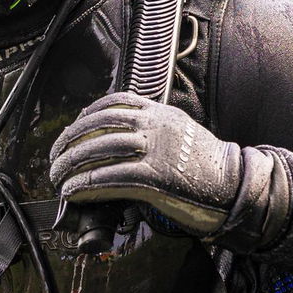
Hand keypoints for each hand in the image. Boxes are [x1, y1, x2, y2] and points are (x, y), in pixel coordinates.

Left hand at [49, 92, 243, 237]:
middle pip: (99, 126)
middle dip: (69, 142)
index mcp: (161, 113)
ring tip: (57, 177)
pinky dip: (86, 184)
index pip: (115, 102)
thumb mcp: (184, 134)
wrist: (238, 186)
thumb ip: (156, 131)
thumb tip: (123, 142)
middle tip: (54, 157)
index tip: (73, 127)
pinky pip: (111, 177)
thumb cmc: (211, 166)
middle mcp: (155, 126)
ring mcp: (155, 150)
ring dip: (71, 165)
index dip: (87, 115)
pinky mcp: (155, 177)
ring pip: (99, 151)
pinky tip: (73, 190)